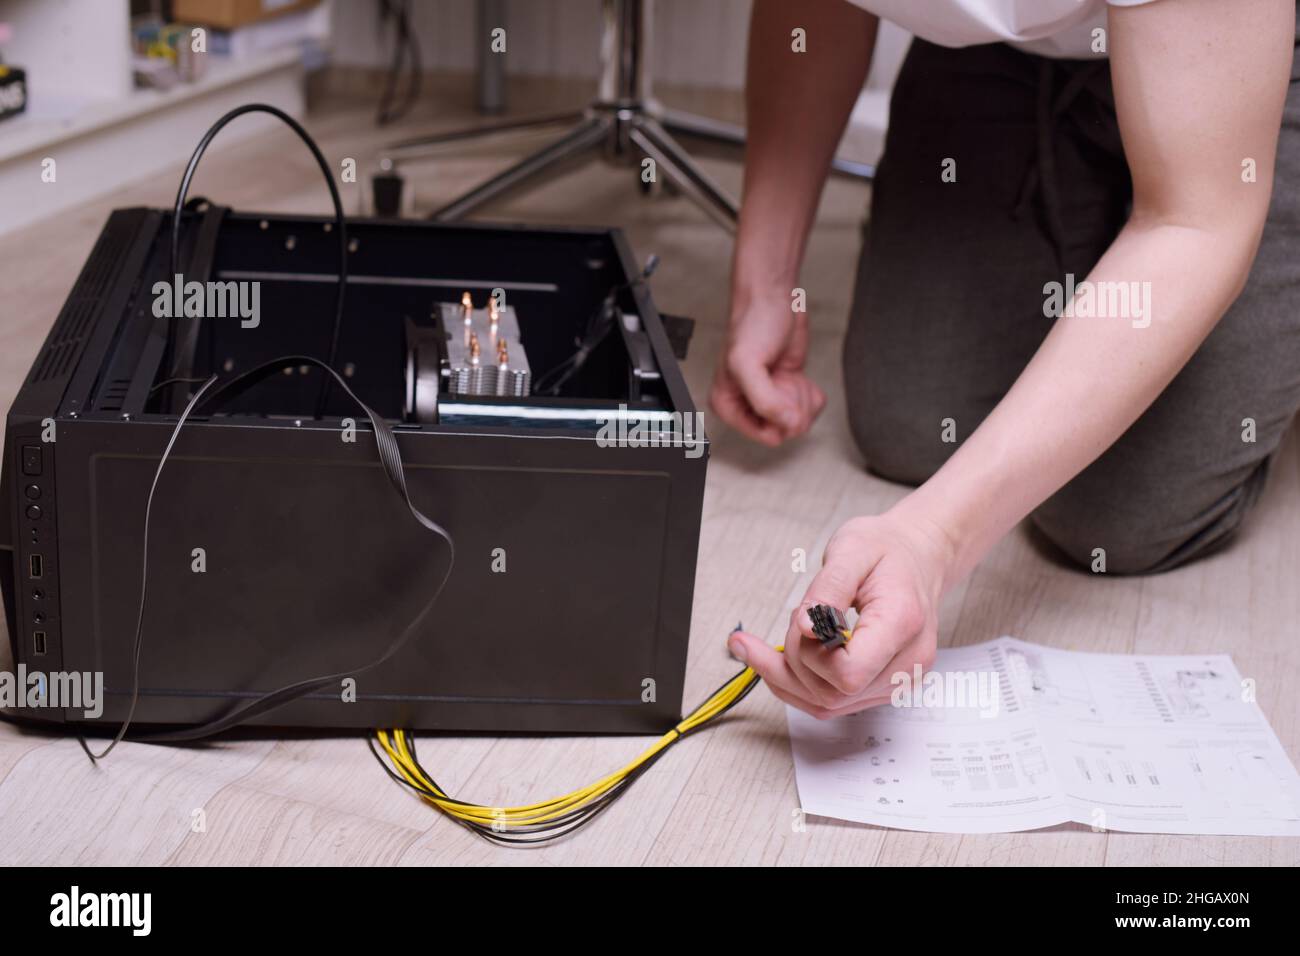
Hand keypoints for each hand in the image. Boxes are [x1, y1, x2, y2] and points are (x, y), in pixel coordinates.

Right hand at [709, 294, 824, 445]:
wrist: (772, 300)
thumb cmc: (752, 325)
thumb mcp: (747, 365)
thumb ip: (763, 400)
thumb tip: (787, 424)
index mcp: (728, 406)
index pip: (765, 436)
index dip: (780, 417)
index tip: (777, 391)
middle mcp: (748, 407)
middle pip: (786, 431)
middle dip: (793, 405)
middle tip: (783, 379)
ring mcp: (771, 400)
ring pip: (799, 421)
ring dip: (802, 398)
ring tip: (788, 375)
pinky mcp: (789, 391)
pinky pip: (809, 409)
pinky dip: (811, 394)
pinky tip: (798, 376)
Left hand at [727, 510, 954, 717]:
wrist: (919, 557)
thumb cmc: (886, 549)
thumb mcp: (851, 549)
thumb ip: (827, 590)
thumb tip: (804, 628)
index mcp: (903, 623)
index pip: (849, 672)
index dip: (813, 655)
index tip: (803, 620)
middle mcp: (908, 662)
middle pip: (833, 693)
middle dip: (795, 660)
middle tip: (793, 617)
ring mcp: (898, 680)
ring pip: (827, 704)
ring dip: (790, 675)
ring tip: (780, 638)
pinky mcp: (883, 687)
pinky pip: (833, 702)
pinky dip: (800, 684)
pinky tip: (781, 659)